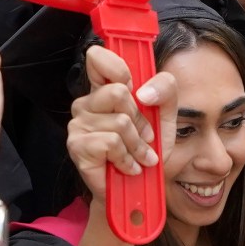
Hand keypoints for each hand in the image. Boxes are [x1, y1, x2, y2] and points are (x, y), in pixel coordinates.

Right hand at [64, 43, 172, 204]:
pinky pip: (111, 142)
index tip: (132, 86)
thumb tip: (144, 92)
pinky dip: (127, 158)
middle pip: (118, 92)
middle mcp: (88, 102)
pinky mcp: (77, 145)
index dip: (116, 67)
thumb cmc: (148, 149)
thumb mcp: (166, 116)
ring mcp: (79, 123)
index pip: (97, 58)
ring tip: (138, 156)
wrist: (140, 188)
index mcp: (105, 88)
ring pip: (119, 122)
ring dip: (137, 144)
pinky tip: (128, 165)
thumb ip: (166, 90)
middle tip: (144, 137)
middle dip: (140, 119)